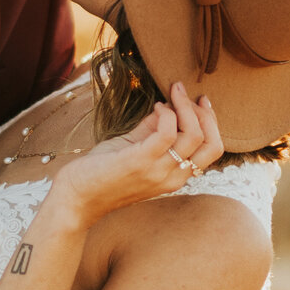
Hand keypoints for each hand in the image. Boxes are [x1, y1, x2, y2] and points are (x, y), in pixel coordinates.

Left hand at [52, 84, 223, 227]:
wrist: (77, 196)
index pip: (212, 150)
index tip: (199, 101)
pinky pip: (166, 133)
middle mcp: (173, 178)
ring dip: (185, 107)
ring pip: (193, 136)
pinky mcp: (140, 162)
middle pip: (212, 144)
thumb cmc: (103, 173)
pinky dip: (166, 113)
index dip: (211, 122)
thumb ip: (152, 130)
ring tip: (172, 92)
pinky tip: (156, 107)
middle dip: (205, 114)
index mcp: (176, 177)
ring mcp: (158, 172)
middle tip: (187, 93)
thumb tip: (167, 106)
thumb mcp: (135, 148)